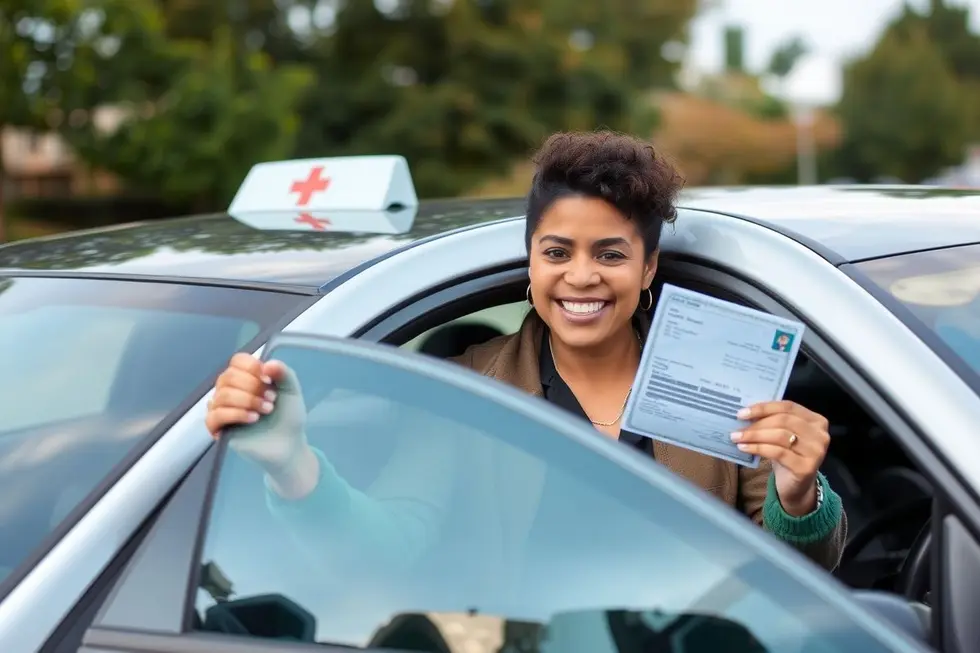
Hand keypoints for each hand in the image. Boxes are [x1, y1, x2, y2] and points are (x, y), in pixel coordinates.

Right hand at [205, 353, 315, 496]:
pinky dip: (235, 414)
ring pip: (222, 395)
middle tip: (272, 400)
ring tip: (266, 410)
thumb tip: (267, 364)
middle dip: (253, 387)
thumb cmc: (288, 415)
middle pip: (228, 377)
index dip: (252, 367)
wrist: (289, 444)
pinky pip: (214, 416)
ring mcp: (222, 408)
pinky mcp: (218, 428)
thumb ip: (283, 373)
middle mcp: (231, 389)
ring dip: (247, 401)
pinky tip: (253, 419)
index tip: (269, 380)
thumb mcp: (291, 391)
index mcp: (246, 377)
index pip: (237, 361)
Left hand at [730, 400, 830, 515]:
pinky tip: (744, 448)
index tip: (742, 413)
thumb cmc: (788, 456)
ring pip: (780, 436)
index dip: (764, 407)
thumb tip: (746, 412)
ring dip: (754, 435)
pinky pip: (777, 452)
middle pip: (783, 420)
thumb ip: (772, 421)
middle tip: (737, 428)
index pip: (788, 406)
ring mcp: (816, 451)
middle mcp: (820, 434)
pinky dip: (758, 448)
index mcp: (816, 420)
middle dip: (757, 423)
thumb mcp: (783, 435)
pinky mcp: (806, 467)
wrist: (797, 487)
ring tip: (737, 438)